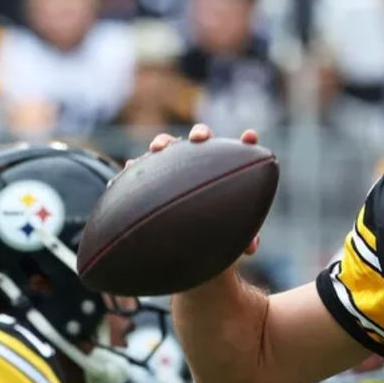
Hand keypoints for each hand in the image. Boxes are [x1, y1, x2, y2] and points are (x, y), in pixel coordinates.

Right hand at [128, 124, 261, 255]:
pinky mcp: (152, 175)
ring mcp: (174, 164)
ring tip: (158, 149)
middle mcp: (200, 160)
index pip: (239, 151)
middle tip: (199, 140)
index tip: (251, 137)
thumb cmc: (215, 227)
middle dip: (200, 134)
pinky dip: (137, 165)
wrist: (185, 234)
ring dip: (163, 142)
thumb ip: (243, 237)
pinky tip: (132, 167)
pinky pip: (143, 166)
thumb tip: (251, 248)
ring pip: (168, 145)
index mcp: (225, 168)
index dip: (246, 142)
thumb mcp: (229, 232)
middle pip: (202, 139)